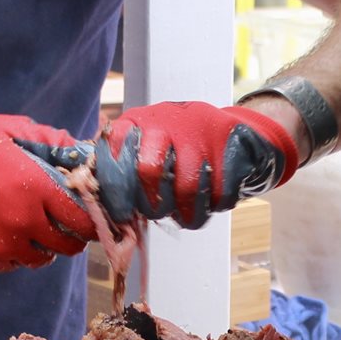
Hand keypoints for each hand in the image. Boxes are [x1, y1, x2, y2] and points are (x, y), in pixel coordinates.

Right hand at [0, 113, 94, 273]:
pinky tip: (2, 234)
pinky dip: (12, 255)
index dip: (91, 218)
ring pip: (39, 259)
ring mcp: (0, 246)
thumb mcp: (3, 130)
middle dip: (70, 235)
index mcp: (35, 187)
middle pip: (67, 245)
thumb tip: (74, 149)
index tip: (88, 213)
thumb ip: (44, 141)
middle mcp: (23, 222)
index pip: (82, 218)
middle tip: (62, 223)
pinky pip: (9, 265)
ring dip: (41, 246)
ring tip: (29, 228)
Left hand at [94, 102, 298, 229]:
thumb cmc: (180, 145)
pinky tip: (210, 203)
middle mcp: (165, 121)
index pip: (115, 153)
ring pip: (188, 186)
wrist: (231, 130)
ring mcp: (198, 132)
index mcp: (138, 122)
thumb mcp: (149, 143)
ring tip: (185, 218)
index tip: (122, 214)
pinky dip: (214, 206)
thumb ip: (126, 167)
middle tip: (158, 213)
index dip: (116, 190)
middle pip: (149, 171)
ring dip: (186, 213)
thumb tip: (109, 204)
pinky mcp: (227, 145)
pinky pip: (219, 191)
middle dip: (152, 204)